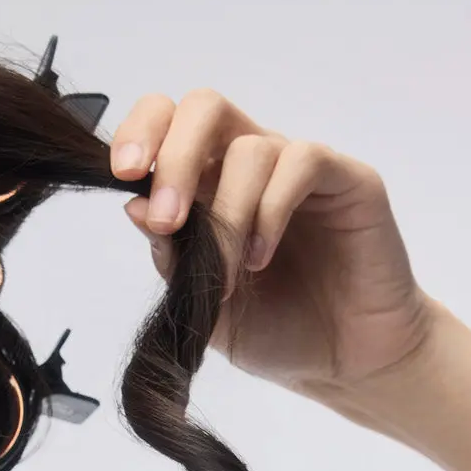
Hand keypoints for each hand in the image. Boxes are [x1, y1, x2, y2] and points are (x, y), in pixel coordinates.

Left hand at [112, 90, 437, 393]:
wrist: (345, 363)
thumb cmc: (276, 333)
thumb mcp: (205, 305)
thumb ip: (172, 259)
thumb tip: (133, 206)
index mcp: (208, 185)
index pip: (167, 123)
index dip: (140, 133)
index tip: (122, 175)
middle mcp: (251, 166)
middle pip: (204, 108)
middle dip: (174, 155)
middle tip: (168, 218)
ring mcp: (299, 170)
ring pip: (249, 146)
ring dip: (227, 212)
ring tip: (231, 274)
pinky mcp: (348, 180)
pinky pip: (301, 162)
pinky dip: (270, 208)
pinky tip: (262, 256)